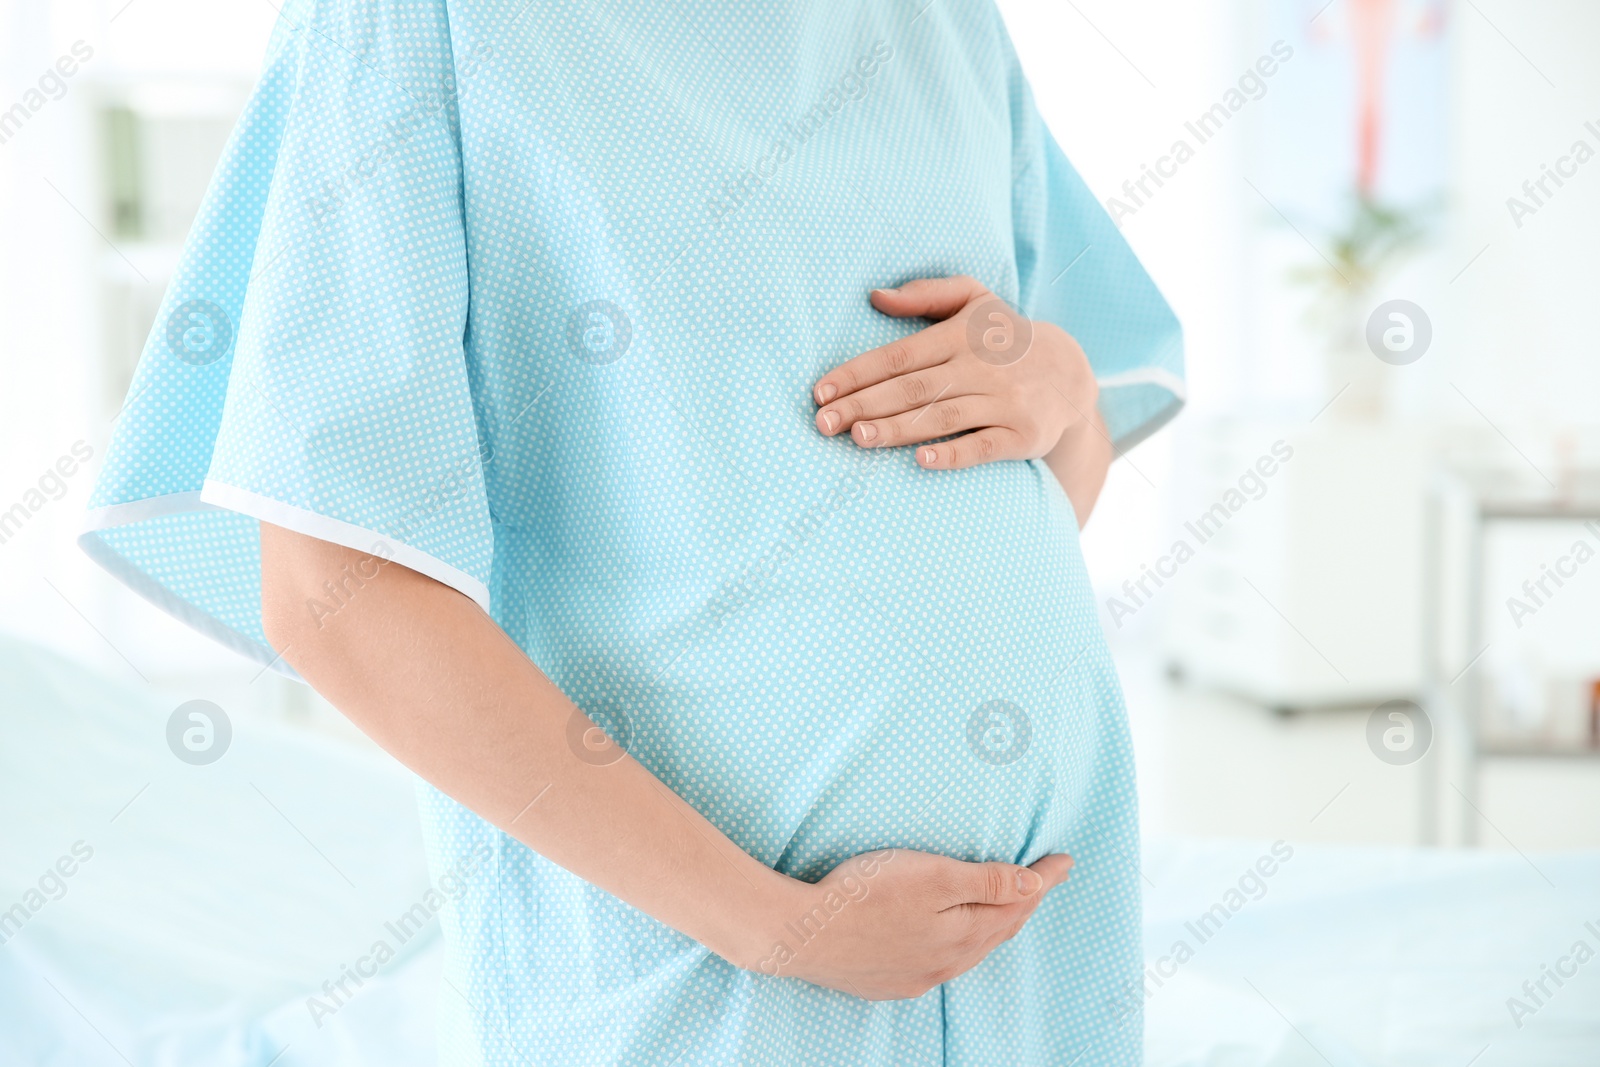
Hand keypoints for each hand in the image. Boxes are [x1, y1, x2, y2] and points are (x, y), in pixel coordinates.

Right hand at [738, 848, 1073, 999]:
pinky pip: (940, 962)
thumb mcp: (931, 875)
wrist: (800, 934)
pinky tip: (951, 938)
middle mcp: (946, 961)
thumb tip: (1032, 884)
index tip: (1065, 861)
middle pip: (998, 929)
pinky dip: (960, 943)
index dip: (1042, 880)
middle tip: (1045, 879)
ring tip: (1008, 906)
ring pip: (970, 949)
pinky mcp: (889, 981)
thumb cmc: (863, 895)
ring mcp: (917, 975)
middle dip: (1024, 902)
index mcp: (963, 933)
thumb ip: (984, 880)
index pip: (1016, 903)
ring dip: (994, 925)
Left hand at [812, 276, 1098, 470]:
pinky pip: (985, 446)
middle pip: (914, 388)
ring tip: (858, 438)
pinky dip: (954, 454)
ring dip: (898, 429)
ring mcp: (1004, 403)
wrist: (1071, 374)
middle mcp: (980, 368)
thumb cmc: (1005, 338)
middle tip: (824, 423)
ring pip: (943, 417)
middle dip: (865, 405)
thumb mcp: (975, 300)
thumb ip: (927, 294)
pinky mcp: (1023, 435)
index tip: (821, 391)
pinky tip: (921, 461)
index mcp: (961, 336)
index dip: (858, 373)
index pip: (899, 355)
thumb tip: (876, 296)